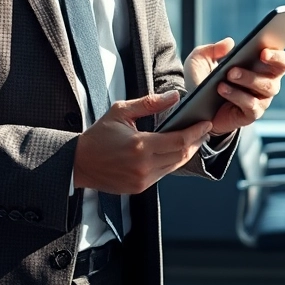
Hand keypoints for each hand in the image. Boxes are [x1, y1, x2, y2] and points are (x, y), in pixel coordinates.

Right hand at [71, 91, 212, 194]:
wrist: (78, 163)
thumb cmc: (98, 135)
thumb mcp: (121, 112)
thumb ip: (149, 104)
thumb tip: (174, 96)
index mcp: (140, 146)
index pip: (179, 141)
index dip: (196, 132)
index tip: (206, 124)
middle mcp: (143, 166)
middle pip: (181, 155)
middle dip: (196, 142)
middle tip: (204, 130)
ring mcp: (142, 180)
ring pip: (175, 167)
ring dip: (186, 153)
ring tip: (193, 140)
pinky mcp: (139, 188)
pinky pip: (163, 174)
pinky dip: (172, 163)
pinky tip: (175, 152)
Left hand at [183, 37, 284, 136]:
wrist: (195, 108)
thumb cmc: (202, 80)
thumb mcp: (200, 60)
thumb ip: (212, 49)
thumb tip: (229, 43)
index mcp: (262, 65)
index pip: (282, 59)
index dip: (278, 54)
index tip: (264, 50)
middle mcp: (267, 82)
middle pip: (280, 71)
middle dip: (269, 63)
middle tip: (255, 56)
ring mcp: (261, 99)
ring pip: (266, 87)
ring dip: (248, 78)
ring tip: (229, 74)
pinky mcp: (251, 114)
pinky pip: (251, 105)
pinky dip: (237, 95)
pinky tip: (222, 89)